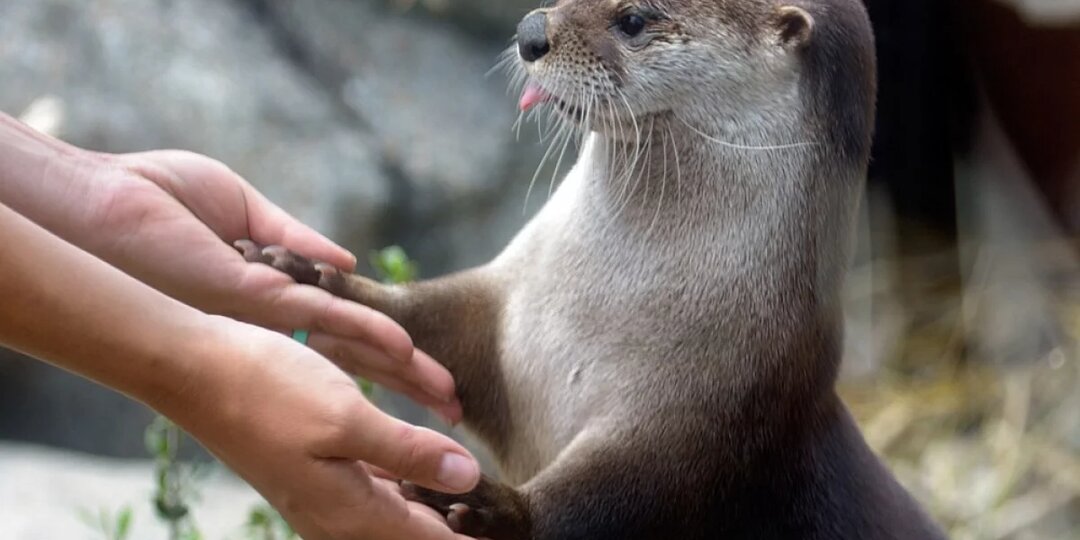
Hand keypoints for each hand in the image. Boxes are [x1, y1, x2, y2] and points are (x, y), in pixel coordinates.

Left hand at [81, 150, 460, 420]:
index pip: (344, 329)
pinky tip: (402, 349)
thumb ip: (297, 241)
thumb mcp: (244, 210)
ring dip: (399, 369)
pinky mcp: (252, 300)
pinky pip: (322, 319)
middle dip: (406, 378)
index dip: (386, 349)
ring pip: (347, 348)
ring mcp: (263, 315)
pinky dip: (364, 332)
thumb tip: (346, 260)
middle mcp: (270, 318)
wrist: (102, 200)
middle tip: (452, 403)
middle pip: (354, 354)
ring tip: (445, 393)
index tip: (424, 362)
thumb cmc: (158, 199)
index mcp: (270, 295)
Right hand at [175, 318, 479, 539]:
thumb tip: (469, 479)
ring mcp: (322, 498)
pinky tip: (422, 474)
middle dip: (454, 528)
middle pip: (412, 535)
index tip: (506, 539)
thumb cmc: (269, 390)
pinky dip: (404, 486)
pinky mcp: (312, 475)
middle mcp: (337, 516)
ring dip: (432, 506)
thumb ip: (411, 454)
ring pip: (395, 514)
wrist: (195, 373)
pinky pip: (373, 491)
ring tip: (471, 505)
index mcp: (350, 511)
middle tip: (493, 524)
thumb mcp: (347, 419)